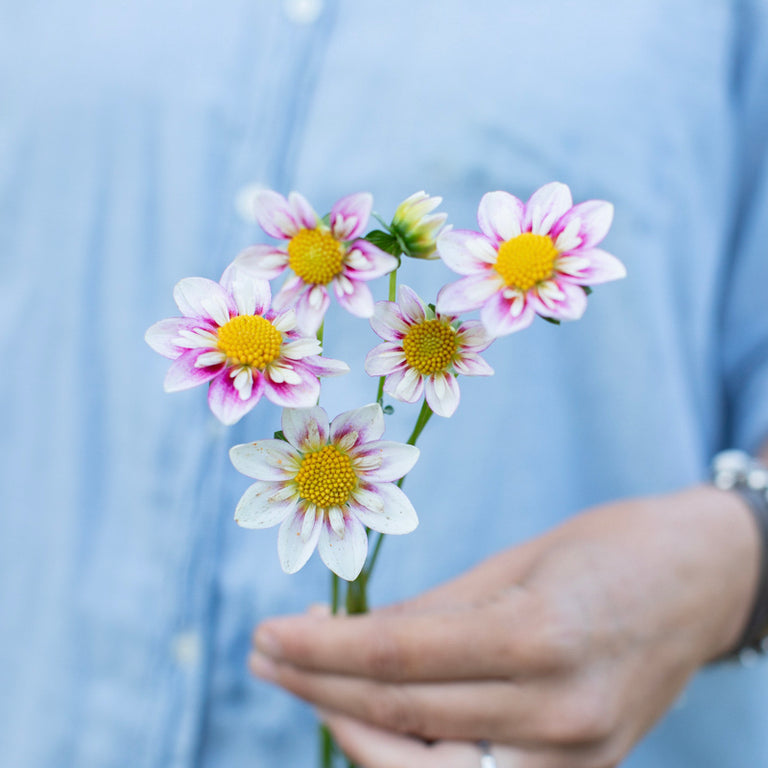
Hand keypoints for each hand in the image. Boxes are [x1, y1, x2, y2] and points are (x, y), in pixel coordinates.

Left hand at [250, 486, 758, 766]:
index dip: (321, 648)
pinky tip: (374, 712)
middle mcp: (557, 714)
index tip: (267, 633)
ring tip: (307, 681)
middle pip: (403, 718)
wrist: (703, 581)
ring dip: (354, 727)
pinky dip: (411, 752)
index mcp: (541, 636)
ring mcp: (574, 760)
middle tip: (265, 654)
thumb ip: (436, 610)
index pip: (399, 656)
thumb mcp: (516, 559)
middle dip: (320, 687)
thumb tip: (357, 634)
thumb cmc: (610, 547)